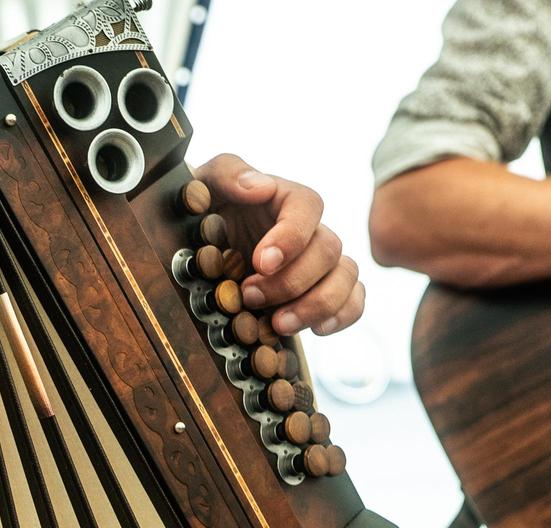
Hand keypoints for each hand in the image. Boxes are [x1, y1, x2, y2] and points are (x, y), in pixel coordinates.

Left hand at [193, 154, 364, 335]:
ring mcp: (318, 260)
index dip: (291, 237)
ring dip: (317, 304)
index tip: (261, 262)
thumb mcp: (203, 186)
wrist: (198, 246)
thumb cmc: (203, 212)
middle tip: (249, 297)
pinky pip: (353, 299)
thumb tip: (260, 186)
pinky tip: (316, 330)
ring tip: (278, 324)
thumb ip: (227, 174)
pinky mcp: (320, 288)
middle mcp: (308, 228)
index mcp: (284, 198)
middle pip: (328, 249)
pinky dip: (342, 315)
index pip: (309, 206)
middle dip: (290, 281)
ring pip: (346, 276)